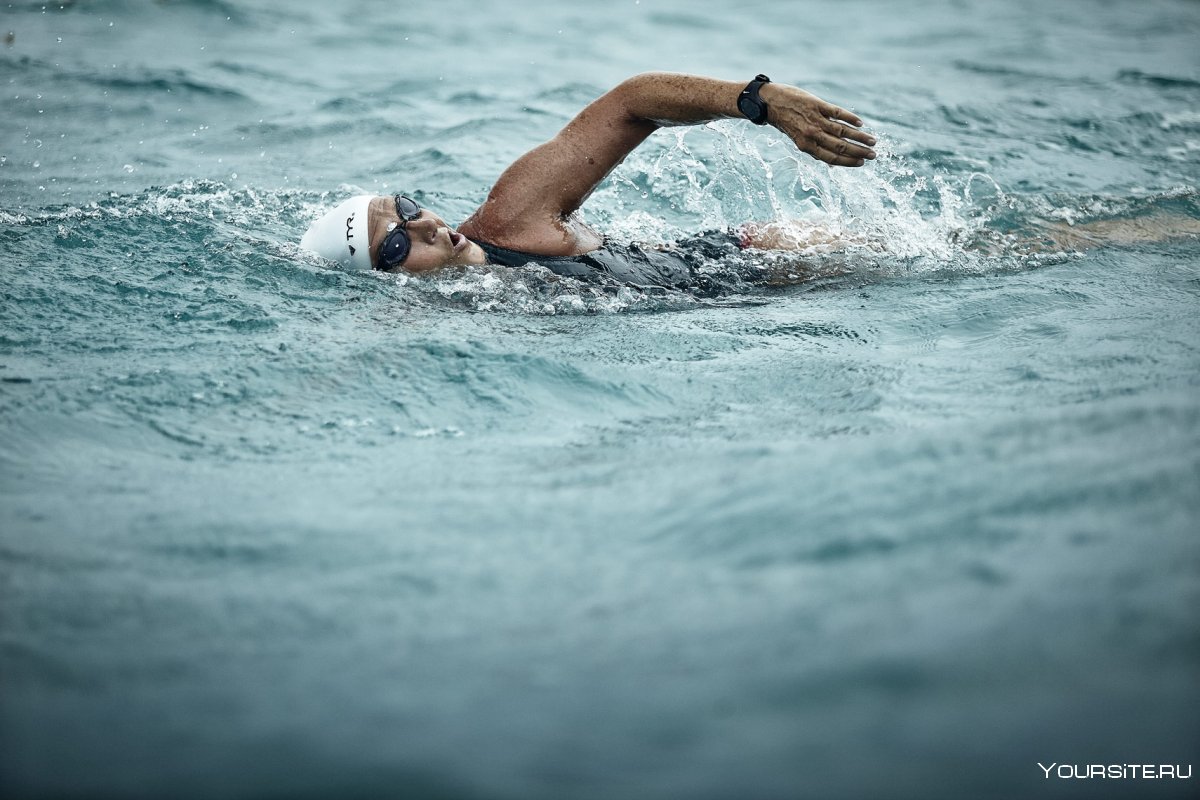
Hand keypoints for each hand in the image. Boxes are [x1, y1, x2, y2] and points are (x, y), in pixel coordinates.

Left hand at [760, 84, 876, 166]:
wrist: (769, 102)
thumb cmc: (785, 121)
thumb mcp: (797, 139)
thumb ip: (814, 148)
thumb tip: (832, 162)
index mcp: (806, 146)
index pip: (832, 158)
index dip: (848, 162)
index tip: (862, 163)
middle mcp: (811, 135)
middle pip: (840, 146)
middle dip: (858, 152)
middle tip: (873, 155)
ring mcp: (815, 119)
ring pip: (842, 131)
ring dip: (859, 137)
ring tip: (872, 141)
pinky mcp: (817, 105)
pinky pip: (837, 112)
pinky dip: (850, 118)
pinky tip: (860, 123)